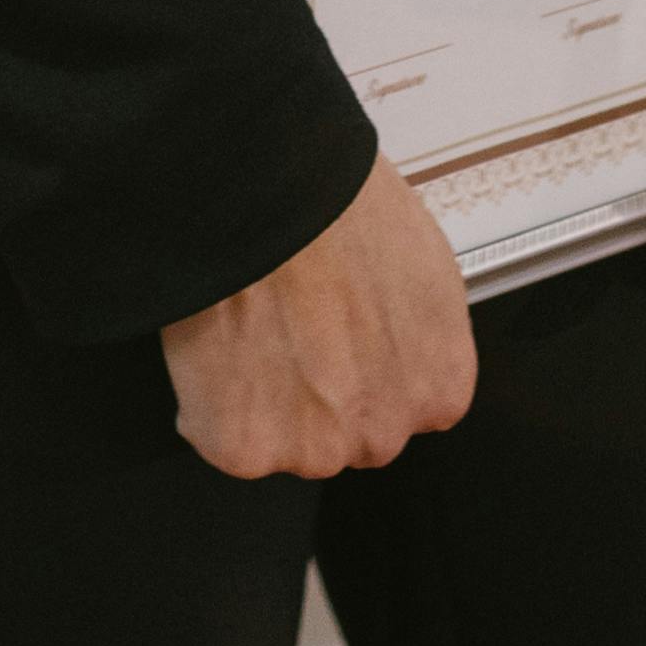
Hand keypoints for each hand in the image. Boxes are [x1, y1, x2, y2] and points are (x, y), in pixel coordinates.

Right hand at [162, 149, 477, 479]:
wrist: (276, 195)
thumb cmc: (345, 209)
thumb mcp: (423, 268)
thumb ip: (415, 333)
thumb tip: (388, 335)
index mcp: (438, 391)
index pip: (400, 409)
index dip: (358, 369)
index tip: (334, 337)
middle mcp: (384, 434)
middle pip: (344, 433)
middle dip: (316, 395)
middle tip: (286, 327)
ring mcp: (315, 450)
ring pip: (283, 441)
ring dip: (261, 401)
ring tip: (248, 325)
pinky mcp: (246, 450)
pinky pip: (219, 436)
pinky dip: (207, 400)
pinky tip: (216, 343)